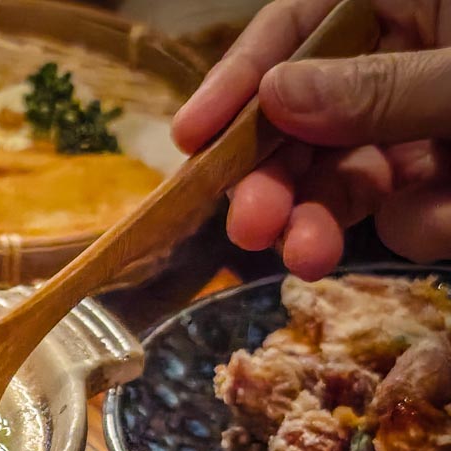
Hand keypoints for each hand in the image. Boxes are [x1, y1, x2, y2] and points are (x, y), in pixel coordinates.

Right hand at [172, 0, 450, 278]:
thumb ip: (380, 88)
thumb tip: (274, 98)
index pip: (296, 27)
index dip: (236, 82)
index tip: (188, 137)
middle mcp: (405, 59)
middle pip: (306, 120)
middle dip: (274, 179)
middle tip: (250, 226)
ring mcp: (428, 123)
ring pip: (346, 176)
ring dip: (321, 221)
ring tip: (310, 258)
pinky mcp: (448, 178)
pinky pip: (407, 210)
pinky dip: (419, 223)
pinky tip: (450, 220)